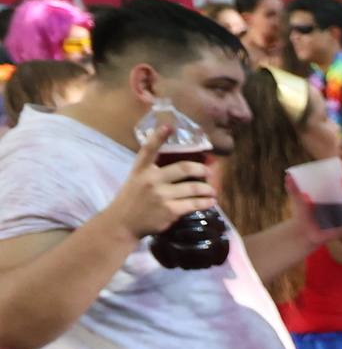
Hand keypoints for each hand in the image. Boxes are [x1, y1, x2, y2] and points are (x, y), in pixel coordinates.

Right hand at [101, 129, 220, 238]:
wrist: (123, 223)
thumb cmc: (133, 199)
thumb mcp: (136, 179)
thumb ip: (153, 171)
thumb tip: (180, 167)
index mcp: (140, 169)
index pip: (149, 149)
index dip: (159, 136)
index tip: (169, 126)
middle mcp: (150, 180)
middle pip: (183, 168)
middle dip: (201, 169)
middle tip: (208, 172)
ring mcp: (161, 195)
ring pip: (193, 188)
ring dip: (207, 189)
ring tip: (212, 190)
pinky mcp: (170, 210)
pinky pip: (194, 204)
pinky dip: (205, 202)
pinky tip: (210, 201)